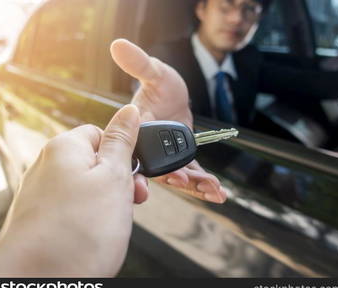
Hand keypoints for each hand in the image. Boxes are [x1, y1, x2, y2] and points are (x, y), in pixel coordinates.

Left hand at [0, 105, 144, 276]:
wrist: (39, 285)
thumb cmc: (76, 233)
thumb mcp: (113, 177)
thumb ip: (123, 141)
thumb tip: (129, 111)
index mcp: (65, 148)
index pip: (102, 134)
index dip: (125, 153)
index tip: (136, 174)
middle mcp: (48, 167)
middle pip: (96, 163)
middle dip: (119, 182)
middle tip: (131, 201)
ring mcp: (44, 195)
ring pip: (89, 189)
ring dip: (109, 202)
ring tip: (112, 224)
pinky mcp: (43, 219)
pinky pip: (77, 210)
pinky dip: (92, 219)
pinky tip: (96, 235)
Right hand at [111, 39, 226, 202]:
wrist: (174, 95)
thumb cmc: (160, 84)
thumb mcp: (154, 72)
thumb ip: (139, 63)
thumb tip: (118, 45)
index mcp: (139, 132)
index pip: (143, 155)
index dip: (156, 170)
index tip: (175, 177)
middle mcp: (150, 150)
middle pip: (163, 173)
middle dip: (182, 183)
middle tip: (201, 186)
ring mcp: (166, 157)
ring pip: (179, 177)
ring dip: (196, 186)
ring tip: (216, 191)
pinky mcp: (181, 160)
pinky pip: (191, 174)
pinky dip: (203, 183)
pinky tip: (219, 192)